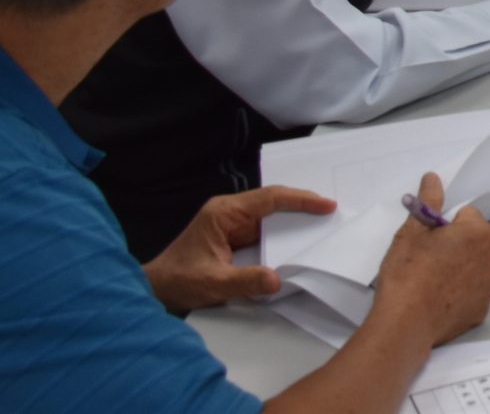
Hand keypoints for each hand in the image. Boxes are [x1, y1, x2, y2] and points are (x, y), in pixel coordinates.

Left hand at [142, 185, 336, 311]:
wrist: (158, 290)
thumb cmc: (179, 281)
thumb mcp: (213, 283)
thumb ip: (246, 280)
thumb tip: (277, 279)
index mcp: (224, 213)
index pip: (269, 199)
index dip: (299, 200)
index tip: (325, 205)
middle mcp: (229, 212)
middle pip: (273, 201)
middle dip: (302, 204)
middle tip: (331, 210)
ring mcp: (231, 223)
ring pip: (270, 214)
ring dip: (294, 217)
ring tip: (322, 222)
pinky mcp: (234, 236)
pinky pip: (264, 228)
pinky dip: (283, 232)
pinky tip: (298, 238)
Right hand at [369, 174, 489, 347]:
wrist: (404, 325)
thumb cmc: (407, 275)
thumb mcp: (412, 232)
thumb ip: (428, 202)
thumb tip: (433, 178)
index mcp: (478, 233)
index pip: (465, 216)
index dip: (444, 227)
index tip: (428, 241)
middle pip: (473, 241)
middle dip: (455, 246)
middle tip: (427, 261)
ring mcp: (489, 286)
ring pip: (475, 266)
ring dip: (460, 268)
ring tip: (431, 282)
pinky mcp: (482, 310)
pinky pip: (473, 292)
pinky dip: (460, 293)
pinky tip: (438, 299)